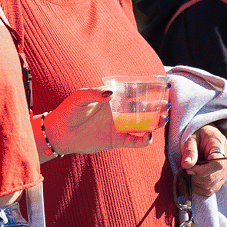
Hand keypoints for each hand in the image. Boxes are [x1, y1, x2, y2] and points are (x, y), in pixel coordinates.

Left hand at [39, 87, 155, 156]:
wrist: (60, 133)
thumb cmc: (68, 111)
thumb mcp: (79, 98)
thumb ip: (94, 94)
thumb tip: (111, 93)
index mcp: (112, 99)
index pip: (133, 92)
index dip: (148, 89)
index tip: (162, 86)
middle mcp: (118, 112)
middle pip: (142, 109)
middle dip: (155, 107)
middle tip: (166, 105)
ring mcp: (118, 126)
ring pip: (142, 124)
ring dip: (154, 123)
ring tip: (163, 120)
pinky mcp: (116, 140)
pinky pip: (133, 141)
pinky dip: (143, 140)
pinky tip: (148, 136)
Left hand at [180, 123, 226, 198]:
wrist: (207, 136)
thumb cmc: (199, 135)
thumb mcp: (192, 137)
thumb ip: (190, 150)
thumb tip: (186, 165)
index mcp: (220, 147)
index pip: (217, 164)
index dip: (201, 170)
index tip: (188, 168)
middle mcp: (226, 162)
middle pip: (212, 178)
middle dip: (195, 177)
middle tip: (185, 169)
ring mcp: (224, 172)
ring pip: (210, 186)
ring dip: (195, 183)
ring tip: (189, 172)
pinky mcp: (220, 180)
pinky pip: (210, 190)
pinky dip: (199, 188)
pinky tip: (193, 179)